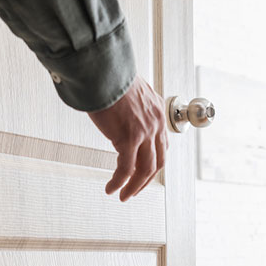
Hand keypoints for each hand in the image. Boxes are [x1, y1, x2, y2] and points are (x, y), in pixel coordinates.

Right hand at [88, 76, 167, 200]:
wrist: (103, 70)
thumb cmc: (109, 77)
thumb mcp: (129, 92)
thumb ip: (132, 107)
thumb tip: (121, 115)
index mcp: (157, 111)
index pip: (162, 145)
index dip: (154, 163)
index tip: (145, 173)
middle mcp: (155, 123)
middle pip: (157, 161)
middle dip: (146, 180)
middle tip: (134, 190)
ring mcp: (144, 132)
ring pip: (144, 169)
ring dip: (134, 186)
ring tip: (123, 195)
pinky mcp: (129, 138)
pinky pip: (125, 169)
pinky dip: (118, 182)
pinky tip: (111, 188)